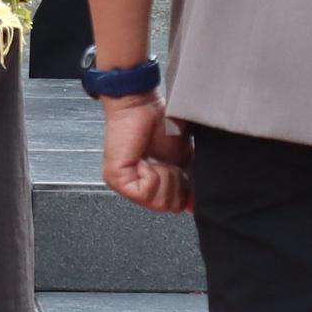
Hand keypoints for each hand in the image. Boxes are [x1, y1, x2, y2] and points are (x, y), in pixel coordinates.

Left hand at [98, 94, 190, 213]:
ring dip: (165, 175)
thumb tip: (195, 204)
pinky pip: (145, 191)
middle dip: (176, 180)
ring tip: (156, 158)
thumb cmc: (162, 124)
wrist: (142, 104)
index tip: (181, 168)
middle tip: (167, 160)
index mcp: (155, 185)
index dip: (185, 189)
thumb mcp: (184, 158)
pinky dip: (151, 172)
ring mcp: (125, 185)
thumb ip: (189, 183)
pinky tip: (144, 158)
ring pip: (158, 202)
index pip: (175, 206)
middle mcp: (139, 188)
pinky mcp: (116, 178)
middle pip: (170, 206)